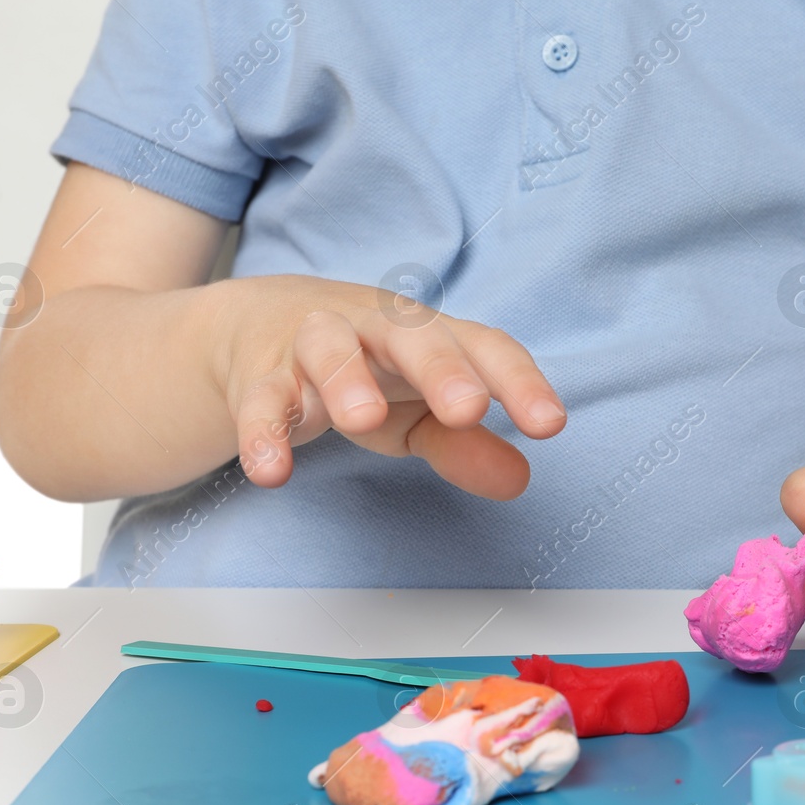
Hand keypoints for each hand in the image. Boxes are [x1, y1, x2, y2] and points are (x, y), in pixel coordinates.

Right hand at [217, 276, 566, 499]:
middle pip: (411, 335)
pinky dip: (263, 433)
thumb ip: (464, 443)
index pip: (482, 346)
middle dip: (441, 369)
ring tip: (362, 418)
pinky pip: (260, 400)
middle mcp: (375, 329)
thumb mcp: (416, 410)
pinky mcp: (259, 375)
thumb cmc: (364, 369)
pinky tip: (273, 472)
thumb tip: (518, 479)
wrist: (256, 325)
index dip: (518, 381)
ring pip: (328, 347)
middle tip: (469, 409)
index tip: (549, 424)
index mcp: (428, 336)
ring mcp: (312, 345)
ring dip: (346, 378)